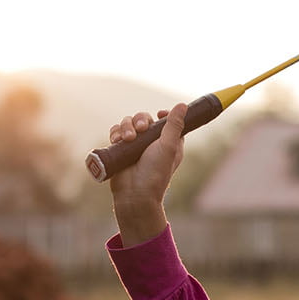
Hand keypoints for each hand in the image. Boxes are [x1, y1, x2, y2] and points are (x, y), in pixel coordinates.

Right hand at [108, 105, 186, 245]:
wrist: (134, 193)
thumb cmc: (155, 172)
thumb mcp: (169, 146)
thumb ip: (174, 125)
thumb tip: (183, 105)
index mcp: (168, 142)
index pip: (166, 121)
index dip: (163, 116)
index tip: (159, 115)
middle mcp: (151, 143)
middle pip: (144, 118)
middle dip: (140, 120)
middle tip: (141, 128)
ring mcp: (134, 146)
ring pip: (127, 123)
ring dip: (126, 126)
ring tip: (127, 139)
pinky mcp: (120, 149)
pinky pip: (116, 132)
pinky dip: (115, 132)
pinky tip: (117, 140)